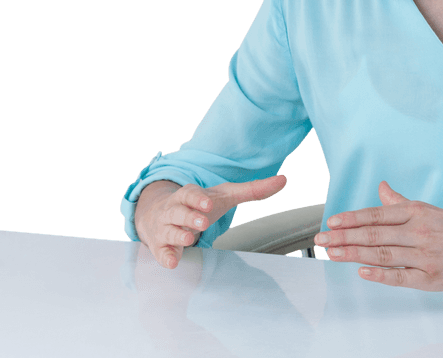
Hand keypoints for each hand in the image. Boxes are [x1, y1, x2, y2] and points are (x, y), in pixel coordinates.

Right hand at [135, 174, 286, 268]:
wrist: (160, 212)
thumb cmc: (199, 204)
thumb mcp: (225, 195)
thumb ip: (253, 190)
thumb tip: (283, 180)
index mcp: (189, 195)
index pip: (191, 194)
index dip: (199, 199)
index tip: (208, 203)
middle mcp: (174, 210)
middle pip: (178, 211)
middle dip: (189, 216)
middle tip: (202, 223)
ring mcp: (166, 228)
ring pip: (168, 230)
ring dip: (177, 235)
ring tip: (187, 240)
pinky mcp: (161, 245)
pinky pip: (160, 251)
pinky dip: (164, 257)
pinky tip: (172, 263)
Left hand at [314, 181, 442, 290]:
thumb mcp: (429, 209)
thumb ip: (400, 202)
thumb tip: (380, 187)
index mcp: (417, 213)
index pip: (377, 215)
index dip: (352, 218)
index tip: (331, 222)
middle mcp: (419, 232)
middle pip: (374, 235)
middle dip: (344, 237)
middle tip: (321, 240)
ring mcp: (425, 256)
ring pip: (383, 255)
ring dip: (354, 254)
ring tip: (333, 253)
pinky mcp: (433, 279)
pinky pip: (401, 277)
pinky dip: (380, 275)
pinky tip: (362, 272)